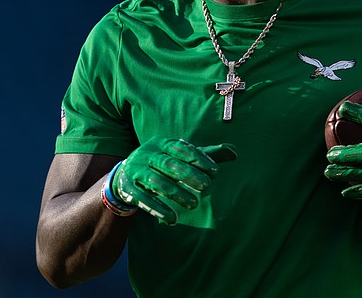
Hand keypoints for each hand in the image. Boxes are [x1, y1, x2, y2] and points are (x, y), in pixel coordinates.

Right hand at [112, 136, 236, 224]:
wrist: (126, 175)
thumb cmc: (162, 164)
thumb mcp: (180, 157)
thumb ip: (205, 155)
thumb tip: (234, 152)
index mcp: (161, 143)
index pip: (181, 148)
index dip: (198, 159)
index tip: (215, 171)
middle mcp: (146, 154)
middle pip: (169, 165)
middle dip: (189, 176)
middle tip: (206, 186)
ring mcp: (136, 170)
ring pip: (157, 182)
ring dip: (176, 194)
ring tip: (193, 204)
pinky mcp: (128, 187)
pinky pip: (143, 199)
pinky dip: (158, 209)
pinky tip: (172, 219)